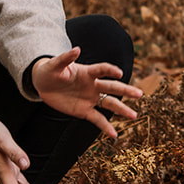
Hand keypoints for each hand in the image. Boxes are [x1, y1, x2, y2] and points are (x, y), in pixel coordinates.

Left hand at [28, 47, 143, 137]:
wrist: (43, 85)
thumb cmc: (51, 71)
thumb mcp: (55, 64)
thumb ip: (66, 58)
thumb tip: (76, 49)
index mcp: (87, 72)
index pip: (102, 70)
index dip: (111, 70)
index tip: (120, 73)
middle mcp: (93, 85)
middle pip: (112, 87)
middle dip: (126, 90)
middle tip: (139, 94)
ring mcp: (90, 99)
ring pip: (109, 104)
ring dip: (122, 109)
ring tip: (134, 116)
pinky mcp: (84, 111)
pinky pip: (97, 119)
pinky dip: (106, 127)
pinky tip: (114, 135)